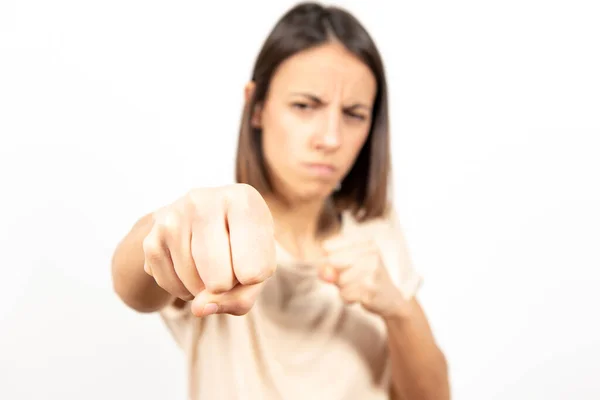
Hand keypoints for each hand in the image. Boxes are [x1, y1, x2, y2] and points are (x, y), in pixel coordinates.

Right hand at [142, 184, 275, 317]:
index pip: (255, 271)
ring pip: (194, 287)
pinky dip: (185, 290)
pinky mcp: (151, 238)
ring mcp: (173, 218)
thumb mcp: (258, 268)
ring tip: (210, 263)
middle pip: (220, 281)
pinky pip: (171, 287)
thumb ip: (241, 298)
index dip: (253, 280)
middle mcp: (204, 201)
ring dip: (204, 289)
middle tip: (229, 263)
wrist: (202, 219)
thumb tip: (198, 308)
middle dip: (226, 286)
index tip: (252, 259)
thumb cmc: (242, 245)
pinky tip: (192, 267)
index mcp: (243, 200)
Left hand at [319, 235, 406, 317]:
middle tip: (351, 279)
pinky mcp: (371, 288)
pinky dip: (347, 298)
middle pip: (332, 261)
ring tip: (358, 288)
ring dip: (343, 288)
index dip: (325, 260)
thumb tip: (321, 272)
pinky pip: (345, 294)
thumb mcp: (347, 266)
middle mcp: (371, 253)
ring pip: (338, 280)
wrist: (391, 299)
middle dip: (335, 275)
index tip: (336, 266)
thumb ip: (329, 265)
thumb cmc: (365, 279)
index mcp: (365, 243)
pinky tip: (360, 296)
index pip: (328, 246)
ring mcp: (373, 270)